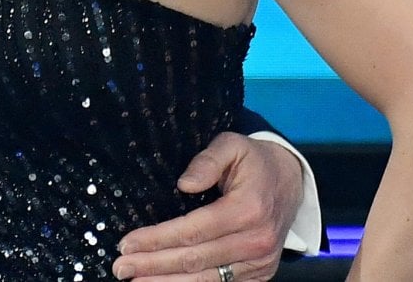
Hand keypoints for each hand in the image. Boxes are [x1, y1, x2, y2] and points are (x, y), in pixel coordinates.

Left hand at [110, 132, 301, 280]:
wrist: (291, 183)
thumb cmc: (254, 163)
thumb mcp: (232, 145)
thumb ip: (207, 160)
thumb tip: (184, 183)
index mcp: (247, 209)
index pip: (193, 230)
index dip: (157, 239)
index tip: (127, 243)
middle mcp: (256, 241)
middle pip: (195, 259)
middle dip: (153, 266)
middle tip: (120, 267)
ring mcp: (259, 262)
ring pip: (207, 279)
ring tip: (136, 281)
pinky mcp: (259, 274)